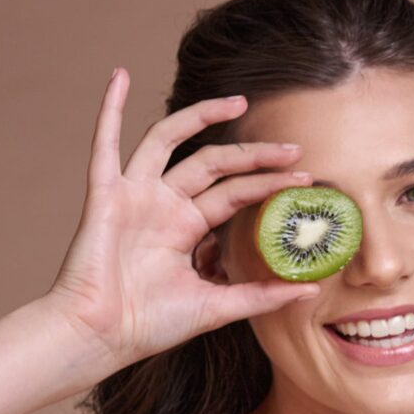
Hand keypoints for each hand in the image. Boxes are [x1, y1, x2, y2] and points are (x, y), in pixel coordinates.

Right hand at [41, 69, 321, 372]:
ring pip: (169, 142)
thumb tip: (311, 290)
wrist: (101, 336)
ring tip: (238, 101)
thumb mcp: (217, 307)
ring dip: (200, 117)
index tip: (305, 178)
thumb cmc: (150, 324)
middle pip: (213, 164)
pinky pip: (104, 144)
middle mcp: (162, 205)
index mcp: (186, 228)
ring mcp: (133, 195)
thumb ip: (261, 295)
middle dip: (253, 155)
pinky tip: (119, 77)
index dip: (268, 183)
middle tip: (293, 148)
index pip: (235, 194)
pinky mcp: (104, 194)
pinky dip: (109, 108)